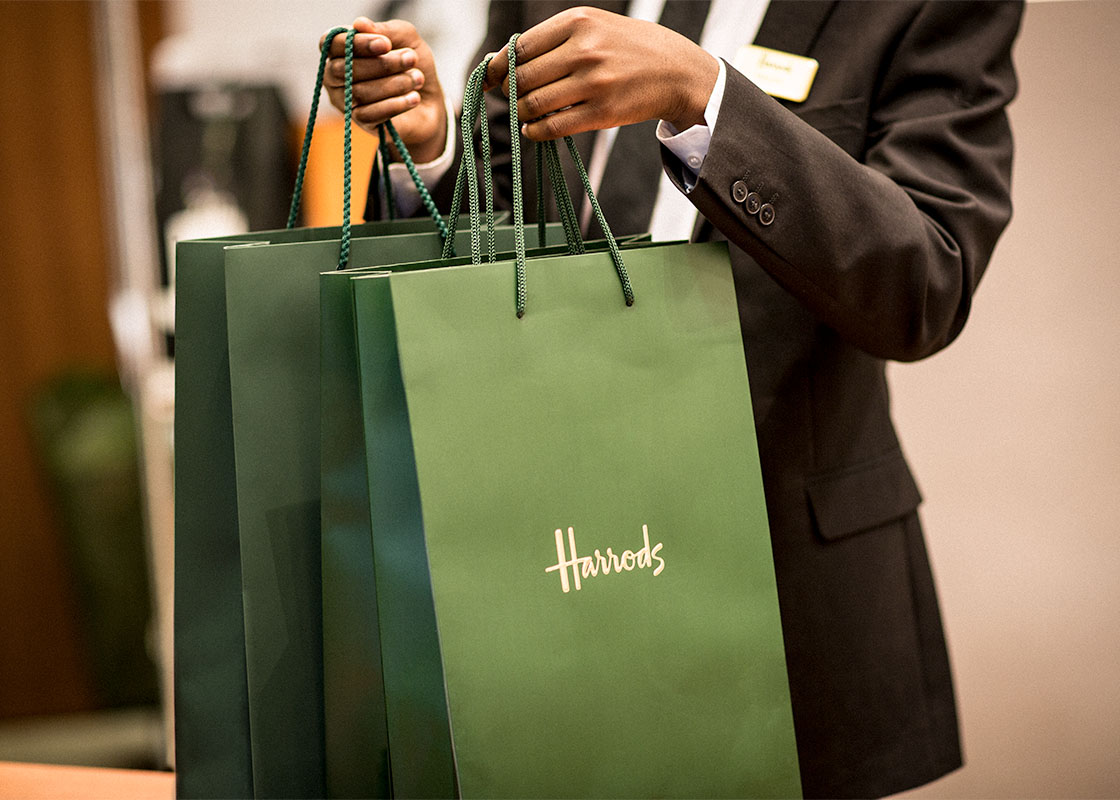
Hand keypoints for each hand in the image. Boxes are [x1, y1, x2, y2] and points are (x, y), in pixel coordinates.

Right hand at [321, 17, 446, 162]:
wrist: (430, 101)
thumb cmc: (411, 66)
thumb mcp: (406, 40)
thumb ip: (386, 29)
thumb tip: (359, 24)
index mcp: (342, 50)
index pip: (333, 44)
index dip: (356, 43)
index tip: (386, 44)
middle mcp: (336, 76)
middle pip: (344, 70)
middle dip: (381, 64)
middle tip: (411, 59)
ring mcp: (346, 101)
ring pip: (359, 93)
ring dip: (394, 83)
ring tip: (418, 78)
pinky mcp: (361, 122)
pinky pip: (370, 114)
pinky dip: (395, 104)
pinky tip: (414, 98)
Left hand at [483, 6, 718, 139]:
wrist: (678, 72)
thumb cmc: (631, 48)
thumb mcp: (597, 26)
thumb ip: (557, 39)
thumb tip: (508, 60)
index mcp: (579, 21)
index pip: (522, 46)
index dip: (500, 65)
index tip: (492, 76)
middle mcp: (585, 50)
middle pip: (523, 76)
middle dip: (510, 90)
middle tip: (512, 95)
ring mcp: (594, 83)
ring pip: (535, 103)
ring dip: (521, 112)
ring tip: (524, 113)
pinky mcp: (602, 113)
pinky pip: (553, 126)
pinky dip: (535, 131)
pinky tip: (533, 128)